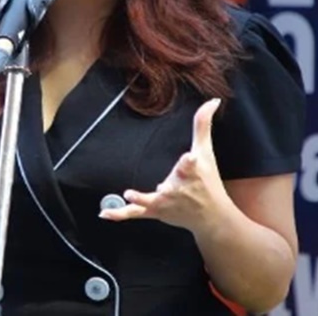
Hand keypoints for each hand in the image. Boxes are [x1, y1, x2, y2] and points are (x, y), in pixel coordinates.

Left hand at [99, 98, 231, 232]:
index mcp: (192, 171)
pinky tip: (104, 213)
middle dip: (169, 186)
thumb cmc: (209, 181)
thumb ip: (203, 124)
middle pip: (173, 184)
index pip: (192, 165)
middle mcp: (179, 189)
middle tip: (164, 186)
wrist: (211, 216)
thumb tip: (214, 100)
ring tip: (129, 194)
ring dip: (141, 199)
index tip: (190, 157)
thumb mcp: (206, 151)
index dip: (190, 162)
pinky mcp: (154, 211)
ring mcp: (165, 201)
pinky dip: (120, 213)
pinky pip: (135, 212)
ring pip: (150, 201)